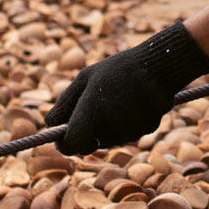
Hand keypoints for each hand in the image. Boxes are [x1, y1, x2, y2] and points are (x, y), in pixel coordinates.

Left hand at [44, 21, 208, 155]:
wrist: (158, 64)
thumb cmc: (116, 69)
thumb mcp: (85, 78)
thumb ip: (65, 104)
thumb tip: (50, 126)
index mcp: (92, 106)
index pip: (72, 143)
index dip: (65, 145)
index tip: (62, 139)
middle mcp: (111, 122)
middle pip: (91, 143)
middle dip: (89, 132)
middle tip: (96, 109)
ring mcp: (130, 128)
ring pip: (109, 140)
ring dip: (108, 128)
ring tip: (118, 101)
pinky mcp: (146, 130)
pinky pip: (127, 135)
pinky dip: (126, 125)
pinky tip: (133, 105)